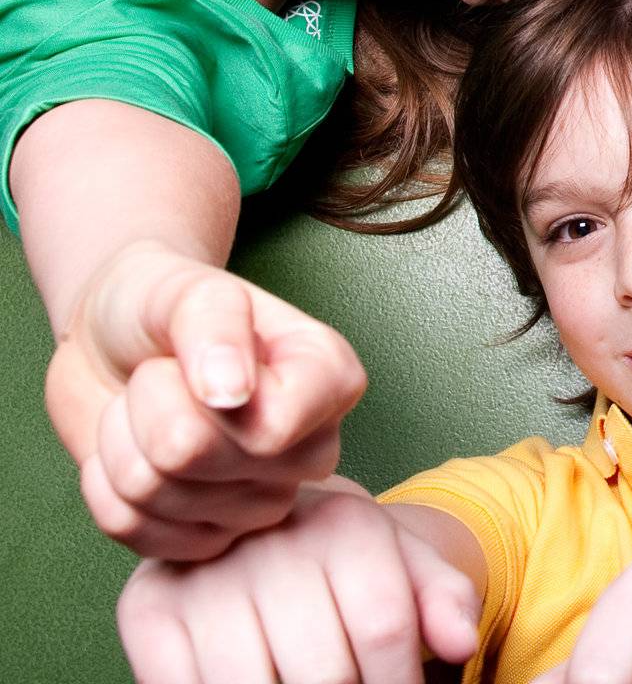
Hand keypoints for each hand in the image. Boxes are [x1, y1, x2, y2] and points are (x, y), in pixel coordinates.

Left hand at [47, 241, 366, 560]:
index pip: (272, 429)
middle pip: (199, 459)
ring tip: (145, 405)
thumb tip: (234, 395)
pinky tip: (130, 448)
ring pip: (156, 496)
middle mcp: (309, 449)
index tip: (197, 352)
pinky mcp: (209, 539)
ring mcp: (261, 502)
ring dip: (124, 440)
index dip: (206, 395)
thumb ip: (218, 324)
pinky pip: (133, 534)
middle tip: (163, 374)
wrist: (109, 341)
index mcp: (330, 381)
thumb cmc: (161, 304)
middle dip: (151, 408)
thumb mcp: (190, 288)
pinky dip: (105, 486)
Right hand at [117, 485, 480, 683]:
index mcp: (345, 521)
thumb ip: (444, 597)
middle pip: (322, 669)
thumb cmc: (343, 565)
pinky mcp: (148, 607)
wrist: (259, 528)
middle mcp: (273, 537)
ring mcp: (206, 572)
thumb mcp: (404, 566)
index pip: (383, 626)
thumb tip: (461, 643)